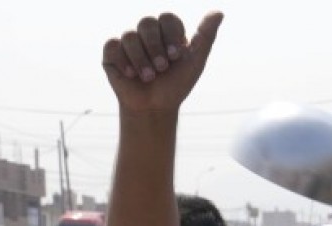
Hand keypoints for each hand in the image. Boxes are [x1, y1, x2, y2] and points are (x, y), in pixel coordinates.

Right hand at [102, 12, 222, 115]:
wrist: (155, 108)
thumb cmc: (176, 86)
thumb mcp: (195, 62)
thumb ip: (206, 37)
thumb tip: (219, 12)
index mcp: (167, 32)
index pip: (168, 18)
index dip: (171, 35)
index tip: (176, 56)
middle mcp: (147, 33)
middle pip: (147, 22)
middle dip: (155, 47)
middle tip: (162, 68)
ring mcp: (129, 42)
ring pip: (130, 35)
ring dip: (141, 60)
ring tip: (149, 77)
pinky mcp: (111, 52)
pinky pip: (112, 45)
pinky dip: (123, 61)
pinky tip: (131, 75)